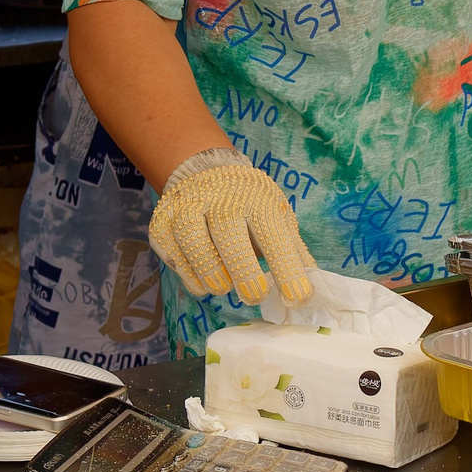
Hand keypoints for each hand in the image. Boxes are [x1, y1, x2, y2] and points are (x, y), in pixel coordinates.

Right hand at [147, 146, 316, 305]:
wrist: (207, 173)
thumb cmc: (250, 205)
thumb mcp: (278, 219)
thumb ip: (294, 254)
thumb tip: (309, 296)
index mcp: (257, 198)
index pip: (274, 236)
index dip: (287, 270)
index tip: (298, 298)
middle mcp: (220, 199)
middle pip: (229, 237)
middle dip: (244, 274)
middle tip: (255, 296)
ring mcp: (187, 208)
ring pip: (195, 246)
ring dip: (213, 275)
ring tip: (225, 287)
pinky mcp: (162, 223)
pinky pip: (173, 256)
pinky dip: (190, 276)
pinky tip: (204, 281)